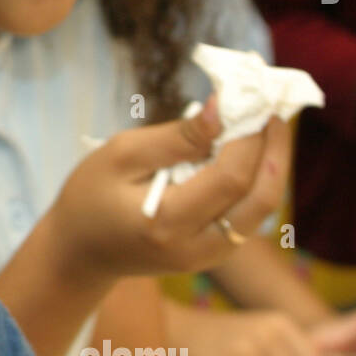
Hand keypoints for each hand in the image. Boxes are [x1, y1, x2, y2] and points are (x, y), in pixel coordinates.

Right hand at [55, 96, 289, 281]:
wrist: (80, 252)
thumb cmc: (90, 196)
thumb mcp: (121, 155)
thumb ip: (175, 138)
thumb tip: (223, 110)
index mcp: (167, 224)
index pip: (230, 178)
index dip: (248, 137)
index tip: (246, 98)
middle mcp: (197, 248)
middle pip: (261, 198)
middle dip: (275, 149)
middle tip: (269, 109)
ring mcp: (209, 257)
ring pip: (263, 210)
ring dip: (272, 164)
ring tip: (264, 126)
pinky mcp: (214, 254)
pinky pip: (250, 215)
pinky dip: (257, 180)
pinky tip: (247, 152)